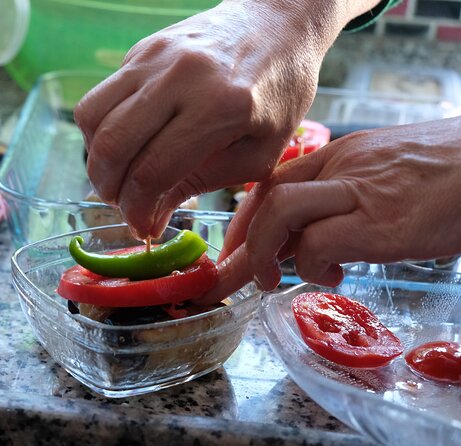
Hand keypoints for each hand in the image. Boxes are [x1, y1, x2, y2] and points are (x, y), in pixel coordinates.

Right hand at [74, 0, 353, 238]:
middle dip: (108, 188)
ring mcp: (154, 58)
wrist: (278, 23)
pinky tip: (124, 142)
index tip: (141, 227)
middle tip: (122, 204)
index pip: (154, 169)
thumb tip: (153, 215)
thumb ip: (204, 183)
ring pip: (91, 116)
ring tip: (117, 175)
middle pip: (112, 144)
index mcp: (219, 107)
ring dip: (95, 158)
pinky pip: (100, 95)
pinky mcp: (140, 49)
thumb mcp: (259, 151)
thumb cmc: (279, 92)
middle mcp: (180, 77)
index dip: (138, 208)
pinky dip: (100, 128)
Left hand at [197, 117, 460, 303]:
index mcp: (340, 155)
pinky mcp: (381, 224)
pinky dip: (312, 268)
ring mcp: (360, 193)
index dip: (245, 217)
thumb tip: (307, 242)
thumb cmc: (448, 174)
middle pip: (267, 196)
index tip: (233, 247)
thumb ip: (343, 201)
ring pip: (282, 212)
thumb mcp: (385, 178)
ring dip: (261, 252)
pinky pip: (320, 244)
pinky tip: (333, 279)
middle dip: (239, 241)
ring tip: (269, 280)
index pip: (273, 181)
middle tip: (229, 276)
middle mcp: (342, 167)